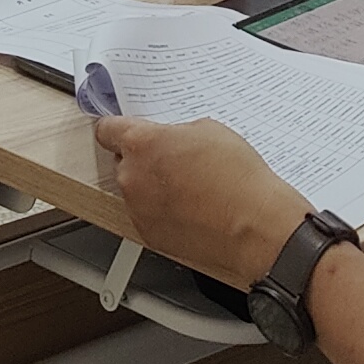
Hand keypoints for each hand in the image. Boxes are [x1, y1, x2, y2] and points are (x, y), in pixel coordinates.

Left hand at [90, 115, 303, 289]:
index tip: (119, 130)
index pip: (107, 129)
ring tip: (189, 189)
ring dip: (152, 187)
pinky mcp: (149, 235)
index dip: (116, 128)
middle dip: (143, 159)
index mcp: (142, 144)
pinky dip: (162, 212)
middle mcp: (132, 177)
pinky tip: (190, 210)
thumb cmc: (238, 180)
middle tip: (174, 161)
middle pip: (123, 161)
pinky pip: (147, 215)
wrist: (255, 227)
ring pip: (136, 190)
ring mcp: (138, 209)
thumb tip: (171, 141)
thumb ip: (176, 133)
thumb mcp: (209, 130)